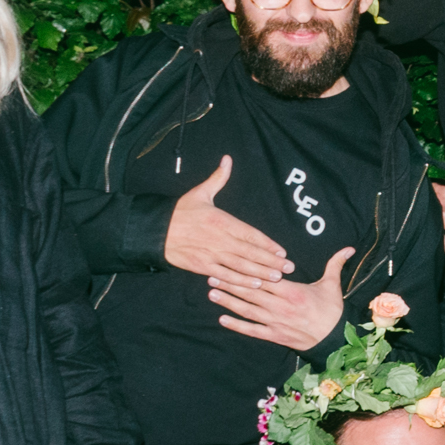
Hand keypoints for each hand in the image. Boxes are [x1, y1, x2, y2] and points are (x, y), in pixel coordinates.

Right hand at [163, 155, 289, 286]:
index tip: (282, 251)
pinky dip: (240, 282)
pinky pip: (225, 275)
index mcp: (222, 221)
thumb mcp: (200, 192)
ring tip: (276, 278)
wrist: (155, 230)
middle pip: (250, 253)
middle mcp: (220, 239)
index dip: (268, 244)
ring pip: (240, 266)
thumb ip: (218, 178)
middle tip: (288, 268)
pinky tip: (253, 285)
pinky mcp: (202, 267)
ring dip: (260, 273)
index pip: (250, 234)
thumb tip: (227, 160)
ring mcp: (211, 255)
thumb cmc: (180, 211)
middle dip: (271, 262)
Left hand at [209, 244, 352, 350]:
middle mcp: (280, 306)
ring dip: (229, 301)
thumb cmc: (332, 311)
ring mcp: (275, 322)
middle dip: (230, 283)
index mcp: (292, 291)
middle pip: (251, 293)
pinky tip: (222, 319)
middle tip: (212, 275)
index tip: (232, 262)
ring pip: (248, 310)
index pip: (265, 278)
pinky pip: (252, 330)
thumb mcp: (332, 285)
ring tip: (212, 293)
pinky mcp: (274, 335)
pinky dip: (237, 325)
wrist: (335, 339)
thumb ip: (335, 264)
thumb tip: (348, 248)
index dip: (247, 270)